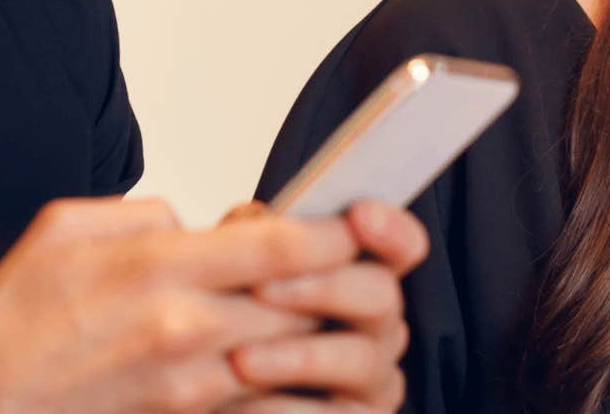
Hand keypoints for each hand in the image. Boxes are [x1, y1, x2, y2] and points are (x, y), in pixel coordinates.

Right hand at [0, 196, 360, 413]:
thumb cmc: (14, 321)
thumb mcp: (65, 227)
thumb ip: (145, 213)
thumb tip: (194, 224)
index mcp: (161, 268)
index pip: (284, 247)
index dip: (337, 232)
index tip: (353, 221)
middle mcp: (188, 329)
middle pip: (310, 303)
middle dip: (343, 283)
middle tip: (354, 265)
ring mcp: (194, 386)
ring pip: (300, 358)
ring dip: (325, 336)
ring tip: (333, 318)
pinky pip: (274, 410)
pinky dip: (300, 393)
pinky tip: (304, 376)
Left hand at [219, 199, 428, 411]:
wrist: (208, 387)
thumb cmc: (228, 326)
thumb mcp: (232, 273)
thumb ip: (253, 241)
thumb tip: (252, 218)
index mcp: (358, 273)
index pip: (401, 246)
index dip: (391, 229)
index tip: (359, 215)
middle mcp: (377, 324)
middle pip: (382, 295)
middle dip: (322, 286)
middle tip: (261, 287)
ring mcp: (373, 378)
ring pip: (362, 359)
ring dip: (299, 356)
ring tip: (239, 359)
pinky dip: (286, 409)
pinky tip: (240, 406)